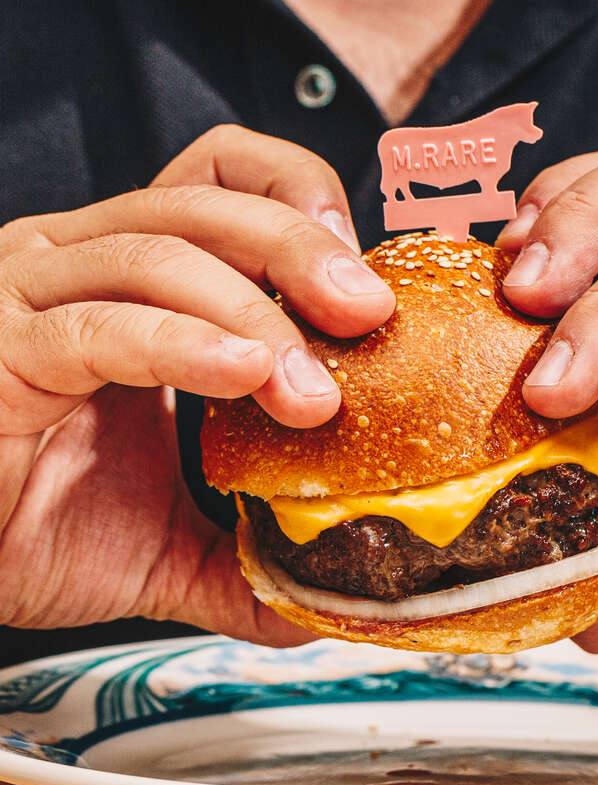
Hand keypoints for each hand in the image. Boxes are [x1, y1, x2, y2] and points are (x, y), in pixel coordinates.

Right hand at [0, 125, 394, 638]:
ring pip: (160, 255)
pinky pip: (99, 327)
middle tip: (368, 317)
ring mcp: (34, 298)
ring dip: (255, 317)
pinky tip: (241, 376)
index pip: (220, 186)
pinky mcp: (3, 346)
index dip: (297, 204)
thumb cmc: (34, 527)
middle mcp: (82, 270)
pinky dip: (180, 345)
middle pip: (207, 207)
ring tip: (314, 392)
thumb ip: (249, 557)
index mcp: (133, 289)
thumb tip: (328, 593)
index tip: (363, 279)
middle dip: (302, 252)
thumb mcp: (170, 544)